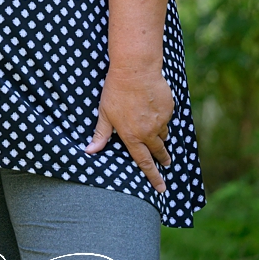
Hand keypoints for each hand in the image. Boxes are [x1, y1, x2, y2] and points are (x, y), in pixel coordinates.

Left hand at [87, 62, 174, 192]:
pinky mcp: (169, 109)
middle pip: (159, 151)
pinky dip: (161, 118)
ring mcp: (161, 121)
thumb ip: (100, 134)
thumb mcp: (104, 113)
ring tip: (157, 136)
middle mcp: (149, 132)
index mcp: (132, 136)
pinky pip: (166, 118)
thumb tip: (89, 151)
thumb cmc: (115, 91)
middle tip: (166, 164)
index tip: (161, 189)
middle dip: (162, 159)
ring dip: (160, 137)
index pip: (143, 162)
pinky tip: (153, 109)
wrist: (136, 71)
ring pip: (164, 134)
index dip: (152, 177)